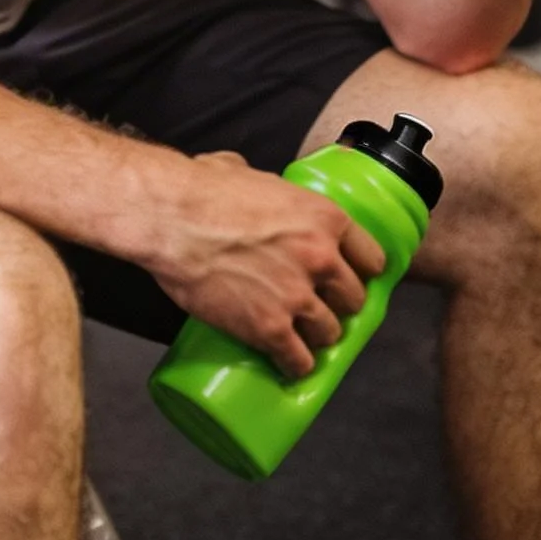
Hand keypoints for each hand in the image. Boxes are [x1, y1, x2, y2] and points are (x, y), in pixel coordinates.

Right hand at [144, 150, 386, 378]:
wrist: (168, 218)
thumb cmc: (200, 190)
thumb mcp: (248, 174)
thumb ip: (266, 187)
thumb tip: (256, 187)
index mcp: (324, 218)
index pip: (372, 257)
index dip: (359, 271)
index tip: (347, 278)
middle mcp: (321, 259)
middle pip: (353, 299)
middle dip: (336, 305)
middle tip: (317, 305)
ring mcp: (297, 296)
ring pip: (329, 334)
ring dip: (316, 338)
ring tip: (300, 337)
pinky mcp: (270, 328)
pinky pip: (298, 360)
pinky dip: (295, 366)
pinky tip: (288, 364)